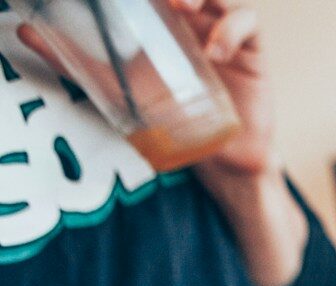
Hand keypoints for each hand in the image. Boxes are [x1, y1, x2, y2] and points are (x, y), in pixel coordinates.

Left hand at [17, 0, 276, 179]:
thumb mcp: (116, 85)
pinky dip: (232, 31)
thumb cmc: (172, 118)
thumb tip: (23, 30)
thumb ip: (74, 59)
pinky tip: (215, 51)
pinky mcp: (252, 52)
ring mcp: (224, 32)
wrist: (221, 159)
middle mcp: (195, 19)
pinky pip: (247, 24)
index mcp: (165, 18)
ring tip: (183, 6)